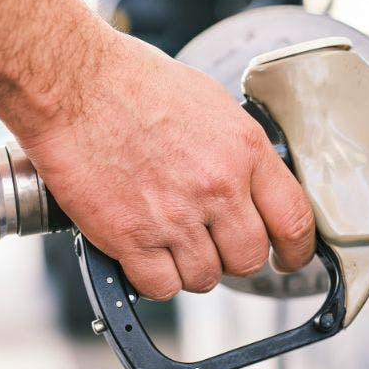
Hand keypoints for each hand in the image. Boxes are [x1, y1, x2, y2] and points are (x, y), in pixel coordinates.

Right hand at [0, 0, 314, 299]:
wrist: (72, 83)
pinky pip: (160, 287)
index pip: (295, 220)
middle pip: (249, 259)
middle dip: (232, 257)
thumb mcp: (209, 103)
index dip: (297, 251)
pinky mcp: (131, 238)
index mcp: (244, 150)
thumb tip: (250, 184)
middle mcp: (218, 187)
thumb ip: (236, 150)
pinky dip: (152, 278)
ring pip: (205, 278)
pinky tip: (142, 253)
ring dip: (189, 268)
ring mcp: (175, 217)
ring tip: (167, 240)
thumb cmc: (131, 82)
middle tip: (211, 243)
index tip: (289, 259)